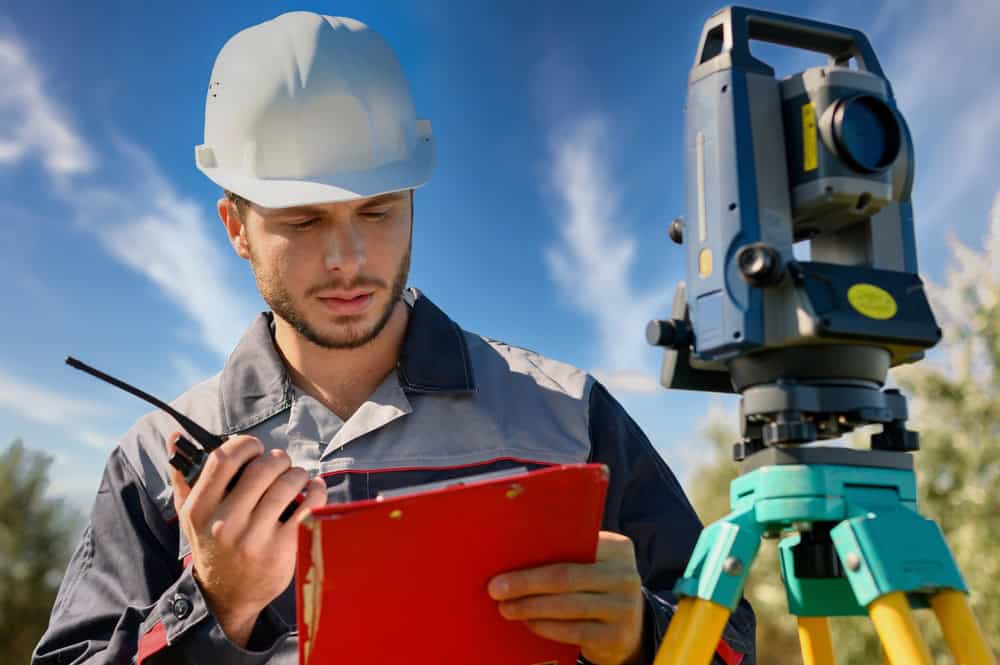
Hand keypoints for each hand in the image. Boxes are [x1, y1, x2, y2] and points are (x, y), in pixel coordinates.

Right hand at [167, 433, 326, 646]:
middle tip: (281, 464)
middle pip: (262, 468)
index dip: (245, 444)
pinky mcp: (281, 549)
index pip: (223, 458)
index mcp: (200, 509)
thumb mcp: (189, 516)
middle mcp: (225, 523)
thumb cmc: (211, 546)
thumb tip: (177, 439)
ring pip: (287, 484)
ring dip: (298, 473)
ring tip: (297, 477)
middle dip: (277, 458)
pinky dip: (317, 490)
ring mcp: (254, 537)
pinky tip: (314, 489)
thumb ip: (183, 476)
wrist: (226, 596)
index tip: (255, 448)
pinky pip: (308, 506)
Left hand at [488, 531, 645, 664]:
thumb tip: (514, 555)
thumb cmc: (597, 587)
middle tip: (496, 589)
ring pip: (569, 606)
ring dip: (531, 607)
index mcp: (617, 548)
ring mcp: (624, 608)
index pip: (574, 545)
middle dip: (526, 583)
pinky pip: (574, 631)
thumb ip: (567, 556)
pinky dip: (546, 627)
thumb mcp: (593, 565)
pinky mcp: (617, 636)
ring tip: (506, 608)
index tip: (504, 558)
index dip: (536, 554)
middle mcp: (625, 576)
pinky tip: (528, 623)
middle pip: (566, 577)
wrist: (631, 626)